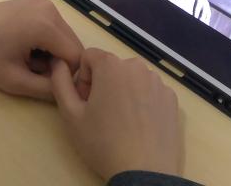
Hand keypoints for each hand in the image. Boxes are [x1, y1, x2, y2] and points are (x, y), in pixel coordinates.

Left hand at [0, 0, 82, 100]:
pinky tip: (28, 47)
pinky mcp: (39, 3)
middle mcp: (51, 9)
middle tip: (34, 71)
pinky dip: (49, 42)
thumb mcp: (14, 80)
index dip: (66, 75)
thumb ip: (47, 89)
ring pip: (66, 37)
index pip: (77, 57)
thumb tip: (70, 91)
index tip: (44, 81)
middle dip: (60, 63)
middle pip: (74, 44)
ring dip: (55, 53)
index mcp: (46, 25)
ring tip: (29, 60)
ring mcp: (45, 3)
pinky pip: (56, 28)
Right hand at [51, 48, 183, 179]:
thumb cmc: (103, 142)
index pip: (89, 57)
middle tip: (102, 115)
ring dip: (124, 92)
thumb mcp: (70, 115)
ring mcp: (158, 82)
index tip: (86, 103)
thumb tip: (59, 62)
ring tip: (122, 122)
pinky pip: (151, 91)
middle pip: (112, 67)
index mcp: (111, 65)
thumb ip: (60, 82)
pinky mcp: (172, 99)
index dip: (82, 79)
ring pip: (132, 79)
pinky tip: (140, 126)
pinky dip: (143, 102)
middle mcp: (137, 66)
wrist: (144, 173)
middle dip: (103, 85)